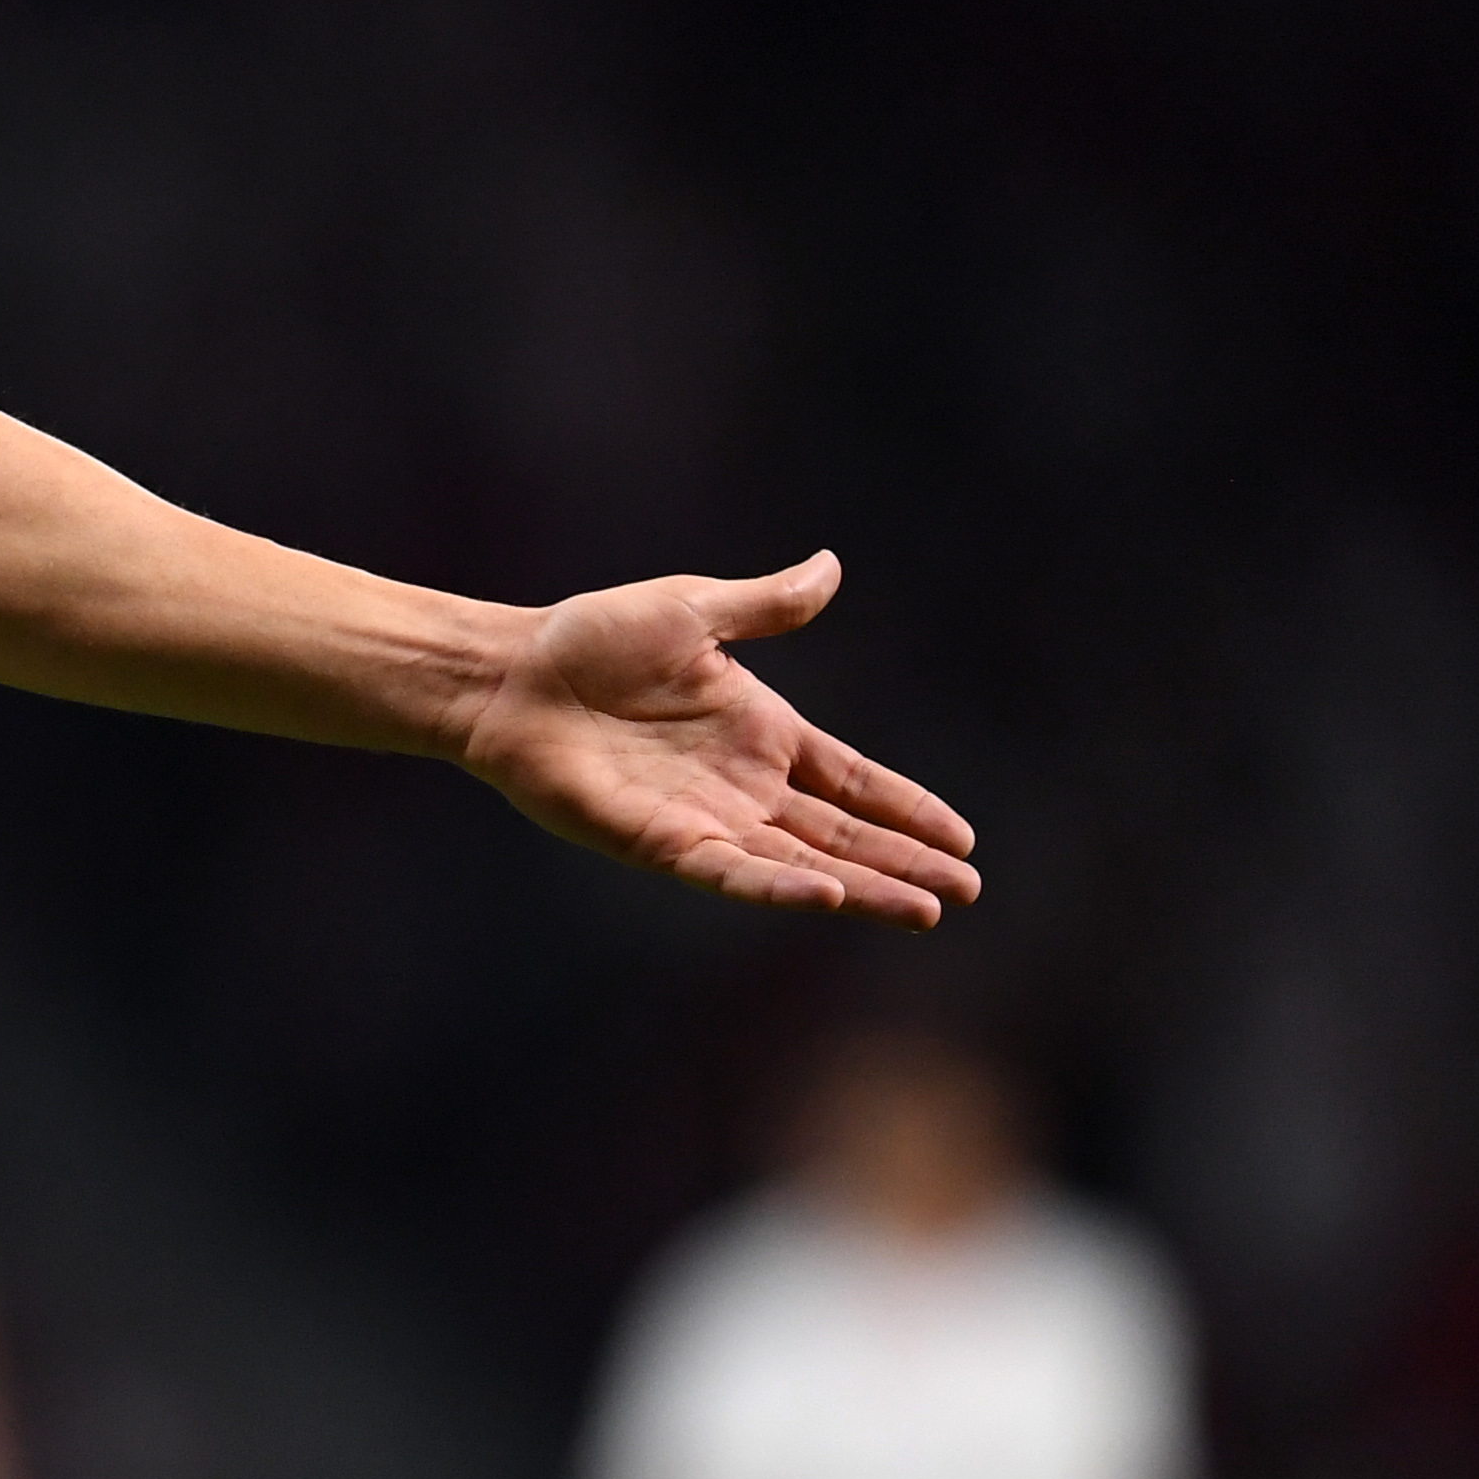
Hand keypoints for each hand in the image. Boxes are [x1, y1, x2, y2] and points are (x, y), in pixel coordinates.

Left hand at [460, 553, 977, 927]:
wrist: (511, 675)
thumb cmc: (591, 640)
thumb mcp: (693, 612)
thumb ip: (766, 606)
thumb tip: (830, 566)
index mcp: (762, 733)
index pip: (854, 780)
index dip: (906, 809)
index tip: (963, 841)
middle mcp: (743, 785)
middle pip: (841, 834)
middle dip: (904, 863)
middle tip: (966, 892)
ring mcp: (706, 818)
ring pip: (801, 863)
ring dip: (862, 888)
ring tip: (925, 912)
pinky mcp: (661, 842)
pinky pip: (731, 870)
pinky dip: (778, 885)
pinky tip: (829, 896)